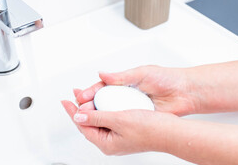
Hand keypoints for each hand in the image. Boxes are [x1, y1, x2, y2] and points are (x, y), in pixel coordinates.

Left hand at [61, 100, 178, 154]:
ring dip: (93, 106)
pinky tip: (106, 100)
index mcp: (106, 143)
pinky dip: (105, 108)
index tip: (66, 100)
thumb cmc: (150, 129)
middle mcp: (111, 142)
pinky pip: (110, 118)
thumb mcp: (118, 120)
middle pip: (89, 123)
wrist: (171, 132)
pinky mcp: (127, 131)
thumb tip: (79, 116)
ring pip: (100, 120)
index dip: (72, 111)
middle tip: (75, 94)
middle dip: (81, 108)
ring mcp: (119, 137)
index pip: (83, 125)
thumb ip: (97, 117)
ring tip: (86, 95)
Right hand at [75, 65, 202, 115]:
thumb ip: (121, 76)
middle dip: (89, 104)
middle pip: (102, 101)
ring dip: (98, 115)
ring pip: (110, 112)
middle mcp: (126, 94)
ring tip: (87, 117)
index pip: (102, 86)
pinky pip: (123, 121)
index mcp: (125, 82)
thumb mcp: (142, 73)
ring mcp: (131, 107)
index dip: (90, 91)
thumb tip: (103, 74)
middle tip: (79, 108)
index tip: (81, 95)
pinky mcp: (138, 117)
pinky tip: (105, 124)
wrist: (186, 93)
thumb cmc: (167, 79)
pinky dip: (113, 123)